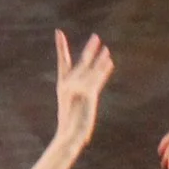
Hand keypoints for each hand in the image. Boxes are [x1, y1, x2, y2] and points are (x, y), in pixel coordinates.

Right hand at [53, 30, 115, 148]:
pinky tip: (110, 62)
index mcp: (63, 85)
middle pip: (81, 62)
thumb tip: (78, 110)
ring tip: (107, 49)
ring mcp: (77, 87)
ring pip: (91, 69)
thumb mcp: (72, 113)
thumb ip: (75, 102)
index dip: (61, 47)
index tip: (59, 32)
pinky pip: (97, 79)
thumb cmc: (70, 129)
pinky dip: (103, 70)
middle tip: (96, 37)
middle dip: (90, 49)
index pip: (63, 62)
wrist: (68, 135)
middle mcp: (68, 84)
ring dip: (99, 58)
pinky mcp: (87, 93)